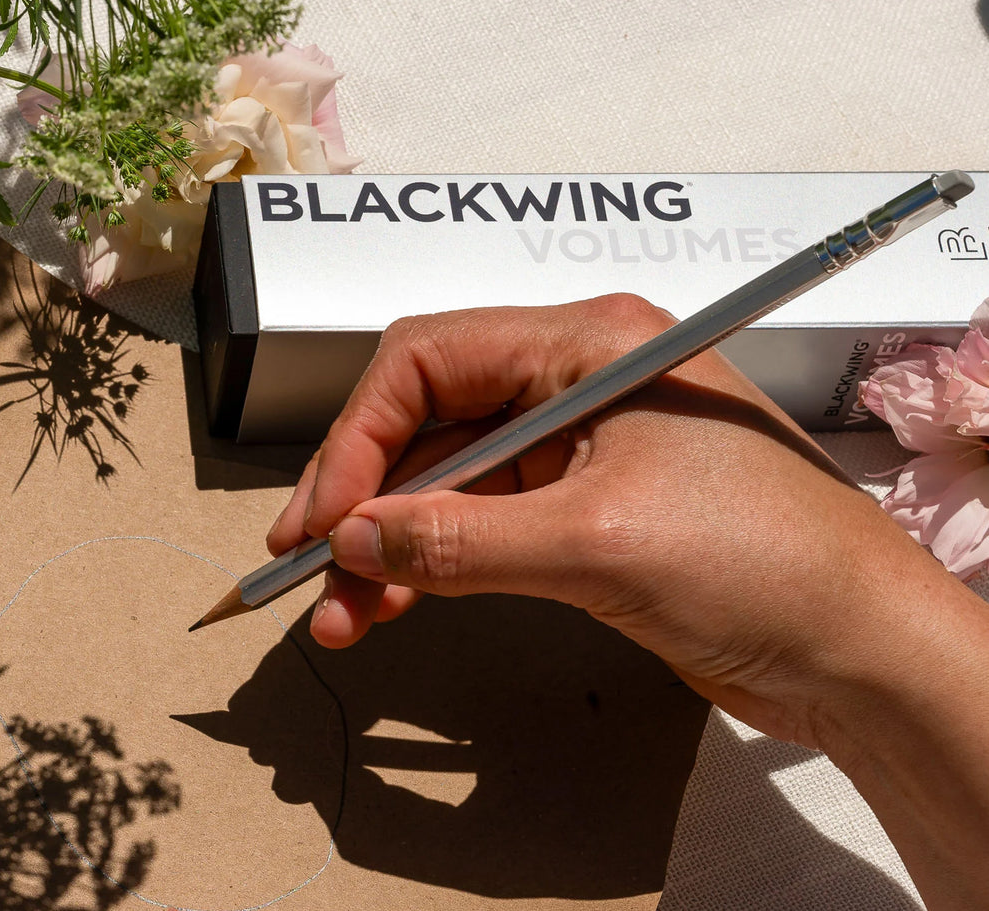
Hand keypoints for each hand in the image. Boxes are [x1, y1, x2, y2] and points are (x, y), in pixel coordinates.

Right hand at [267, 296, 975, 744]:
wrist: (861, 653)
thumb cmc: (773, 565)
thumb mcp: (598, 544)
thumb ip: (461, 540)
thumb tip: (354, 540)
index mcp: (590, 345)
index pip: (430, 362)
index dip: (359, 439)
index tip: (325, 520)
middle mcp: (578, 383)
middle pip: (428, 423)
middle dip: (363, 501)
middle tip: (308, 569)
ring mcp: (579, 450)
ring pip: (447, 484)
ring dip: (389, 546)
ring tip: (342, 615)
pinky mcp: (583, 512)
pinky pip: (480, 527)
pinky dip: (432, 567)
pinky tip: (395, 605)